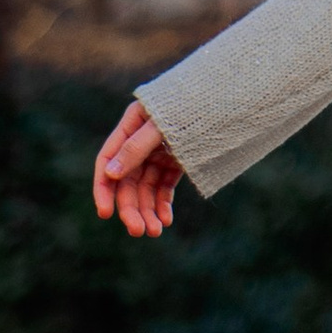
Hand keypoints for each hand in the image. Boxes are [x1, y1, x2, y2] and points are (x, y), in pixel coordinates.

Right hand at [94, 101, 182, 236]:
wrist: (227, 100)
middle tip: (138, 231)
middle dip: (131, 207)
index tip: (105, 213)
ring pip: (146, 188)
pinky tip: (166, 220)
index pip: (107, 161)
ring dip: (148, 211)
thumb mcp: (162, 125)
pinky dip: (163, 204)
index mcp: (131, 125)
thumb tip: (110, 173)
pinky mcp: (176, 162)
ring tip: (155, 232)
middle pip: (127, 181)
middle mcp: (140, 141)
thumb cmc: (192, 106)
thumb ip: (136, 148)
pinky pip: (164, 187)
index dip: (104, 189)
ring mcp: (158, 153)